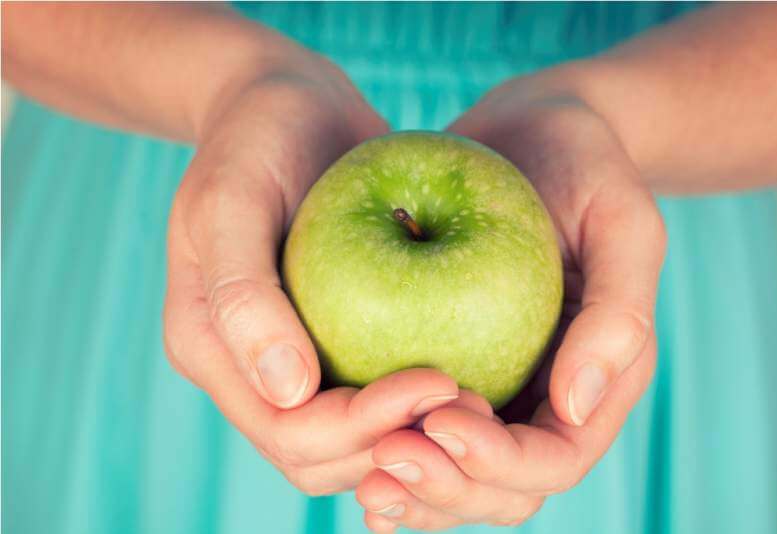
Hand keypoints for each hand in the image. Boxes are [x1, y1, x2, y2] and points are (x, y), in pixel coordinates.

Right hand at [162, 51, 489, 494]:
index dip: (361, 425)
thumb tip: (287, 392)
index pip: (286, 429)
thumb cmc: (254, 137)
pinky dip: (418, 400)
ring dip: (414, 432)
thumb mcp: (232, 197)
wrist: (287, 105)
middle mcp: (249, 369)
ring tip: (480, 398)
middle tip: (473, 399)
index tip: (439, 382)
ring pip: (353, 440)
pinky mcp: (334, 339)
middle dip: (397, 440)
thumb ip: (242, 293)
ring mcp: (292, 359)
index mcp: (210, 347)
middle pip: (320, 453)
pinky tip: (471, 374)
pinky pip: (375, 393)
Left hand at [355, 75, 666, 530]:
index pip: (551, 460)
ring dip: (410, 487)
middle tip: (382, 458)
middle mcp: (541, 401)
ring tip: (361, 468)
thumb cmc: (585, 165)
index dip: (497, 461)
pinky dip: (383, 450)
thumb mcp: (621, 219)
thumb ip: (618, 312)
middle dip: (444, 488)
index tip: (440, 419)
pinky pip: (413, 426)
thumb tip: (574, 408)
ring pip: (450, 474)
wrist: (531, 131)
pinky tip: (343, 447)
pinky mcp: (445, 363)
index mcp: (594, 383)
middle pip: (497, 489)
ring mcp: (492, 388)